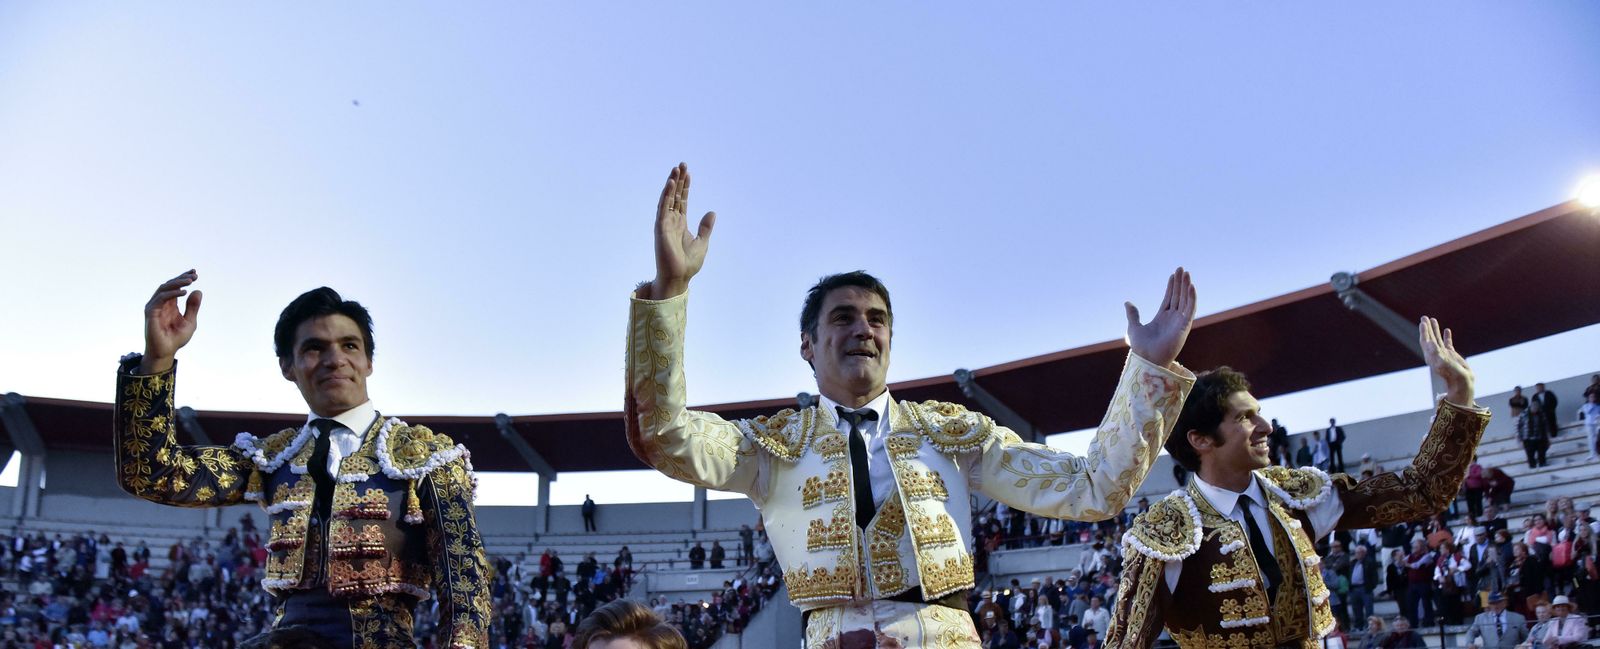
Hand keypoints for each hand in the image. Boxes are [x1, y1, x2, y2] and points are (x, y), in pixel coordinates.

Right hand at [141, 270, 201, 373]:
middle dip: (182, 278)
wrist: (166, 352)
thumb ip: (193, 307)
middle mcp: (161, 303)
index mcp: (170, 304)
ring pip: (164, 288)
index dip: (183, 278)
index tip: (195, 273)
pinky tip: (184, 292)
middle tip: (194, 275)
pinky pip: (161, 298)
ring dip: (177, 283)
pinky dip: (172, 293)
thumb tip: (198, 291)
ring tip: (190, 281)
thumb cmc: (176, 338)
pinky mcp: (151, 312)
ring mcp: (154, 306)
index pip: (175, 287)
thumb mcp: (190, 321)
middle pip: (169, 284)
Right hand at [649, 163, 715, 299]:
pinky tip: (671, 184)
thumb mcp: (702, 242)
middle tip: (681, 164)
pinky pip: (663, 208)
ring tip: (676, 169)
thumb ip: (705, 227)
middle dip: (678, 180)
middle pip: (675, 196)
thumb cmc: (688, 264)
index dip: (685, 187)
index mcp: (681, 224)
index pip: (682, 200)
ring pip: (668, 198)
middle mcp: (671, 221)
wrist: (679, 277)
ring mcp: (665, 223)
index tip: (688, 173)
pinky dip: (666, 195)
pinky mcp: (661, 228)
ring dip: (671, 184)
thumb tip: (712, 212)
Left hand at [1124, 268, 1195, 367]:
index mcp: (1162, 318)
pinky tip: (1191, 287)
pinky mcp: (1184, 327)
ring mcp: (1179, 322)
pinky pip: (1190, 310)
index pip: (1169, 299)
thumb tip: (1127, 302)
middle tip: (1181, 269)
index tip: (1173, 275)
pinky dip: (1191, 298)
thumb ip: (1133, 314)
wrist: (1147, 359)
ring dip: (1186, 287)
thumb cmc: (1141, 347)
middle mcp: (1172, 319)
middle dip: (1180, 283)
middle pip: (1178, 297)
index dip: (1171, 287)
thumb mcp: (1134, 327)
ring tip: (1186, 274)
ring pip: (1185, 301)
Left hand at [1419, 316, 1473, 405]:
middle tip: (1424, 317)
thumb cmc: (1454, 375)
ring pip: (1437, 340)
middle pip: (1429, 338)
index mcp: (1432, 356)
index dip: (1424, 332)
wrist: (1463, 383)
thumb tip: (1430, 344)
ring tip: (1433, 319)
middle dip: (1427, 328)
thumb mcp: (1444, 364)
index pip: (1425, 341)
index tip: (1423, 322)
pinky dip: (1446, 336)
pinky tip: (1447, 330)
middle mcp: (1436, 355)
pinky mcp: (1452, 356)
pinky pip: (1447, 344)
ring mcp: (1444, 354)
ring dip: (1435, 330)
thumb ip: (1437, 354)